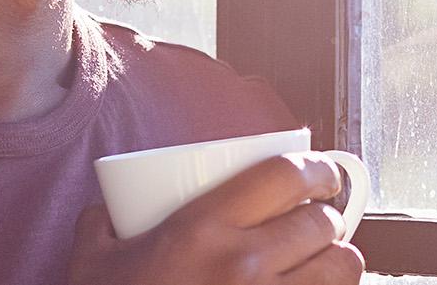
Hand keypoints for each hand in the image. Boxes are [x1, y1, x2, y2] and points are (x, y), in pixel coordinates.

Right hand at [69, 152, 366, 284]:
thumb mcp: (92, 264)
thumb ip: (101, 224)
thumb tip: (110, 208)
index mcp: (202, 230)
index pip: (283, 175)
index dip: (315, 168)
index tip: (320, 174)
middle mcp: (244, 265)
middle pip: (322, 221)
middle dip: (326, 218)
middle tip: (313, 224)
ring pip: (344, 267)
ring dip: (337, 260)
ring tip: (320, 263)